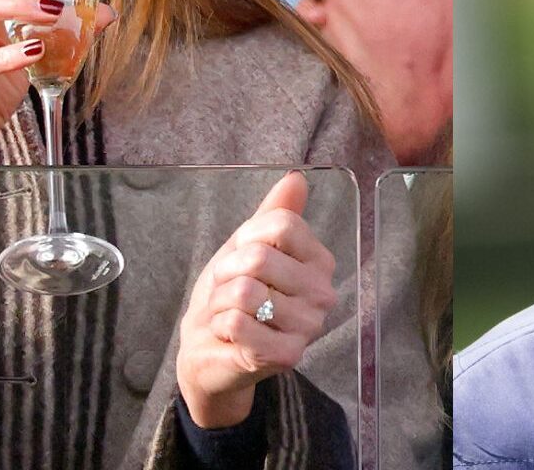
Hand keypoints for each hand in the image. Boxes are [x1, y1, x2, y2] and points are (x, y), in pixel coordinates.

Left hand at [176, 171, 339, 428]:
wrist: (210, 347)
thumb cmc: (231, 293)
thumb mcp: (247, 246)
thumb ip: (274, 213)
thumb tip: (297, 178)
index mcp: (319, 260)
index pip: (281, 225)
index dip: (246, 238)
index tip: (240, 257)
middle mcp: (323, 292)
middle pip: (260, 258)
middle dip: (226, 273)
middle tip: (228, 291)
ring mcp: (309, 326)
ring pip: (245, 292)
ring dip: (221, 302)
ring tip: (228, 313)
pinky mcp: (288, 355)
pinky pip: (238, 323)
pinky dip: (220, 325)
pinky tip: (229, 335)